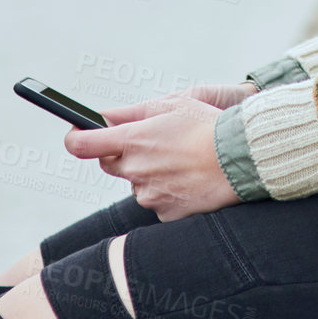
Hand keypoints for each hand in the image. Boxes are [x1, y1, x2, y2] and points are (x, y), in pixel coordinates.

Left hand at [63, 87, 255, 220]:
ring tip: (181, 161)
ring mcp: (149, 195)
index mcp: (133, 140)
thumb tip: (102, 116)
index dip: (76, 138)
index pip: (82, 144)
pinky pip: (157, 201)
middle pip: (111, 163)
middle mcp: (135, 170)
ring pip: (137, 183)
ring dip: (150, 173)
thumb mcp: (172, 105)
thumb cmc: (208, 126)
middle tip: (154, 143)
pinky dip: (168, 191)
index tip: (78, 134)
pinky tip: (188, 179)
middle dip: (124, 153)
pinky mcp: (164, 214)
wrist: (241, 159)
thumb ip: (131, 112)